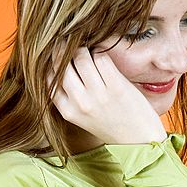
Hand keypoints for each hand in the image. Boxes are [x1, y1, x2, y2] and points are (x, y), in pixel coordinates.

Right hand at [48, 44, 167, 144]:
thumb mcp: (82, 117)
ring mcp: (99, 95)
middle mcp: (80, 103)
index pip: (48, 78)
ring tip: (90, 52)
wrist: (139, 141)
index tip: (58, 55)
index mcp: (68, 111)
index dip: (51, 62)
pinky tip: (103, 56)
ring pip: (81, 57)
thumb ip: (70, 96)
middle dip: (65, 50)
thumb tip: (58, 63)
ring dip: (85, 50)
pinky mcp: (117, 87)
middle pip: (62, 64)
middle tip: (71, 45)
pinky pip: (101, 58)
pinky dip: (101, 52)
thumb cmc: (112, 125)